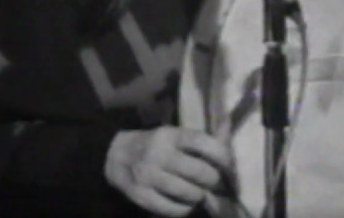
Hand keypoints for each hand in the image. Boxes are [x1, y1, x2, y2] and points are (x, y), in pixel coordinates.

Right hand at [105, 126, 233, 216]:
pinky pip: (172, 209)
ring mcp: (148, 177)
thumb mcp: (173, 134)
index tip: (228, 164)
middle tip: (217, 183)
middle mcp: (159, 154)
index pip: (202, 143)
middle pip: (200, 172)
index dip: (222, 155)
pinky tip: (187, 204)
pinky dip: (185, 209)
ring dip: (201, 195)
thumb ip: (198, 140)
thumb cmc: (154, 145)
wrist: (114, 157)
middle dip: (214, 180)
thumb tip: (228, 138)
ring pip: (189, 193)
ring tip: (202, 193)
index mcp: (170, 135)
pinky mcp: (141, 197)